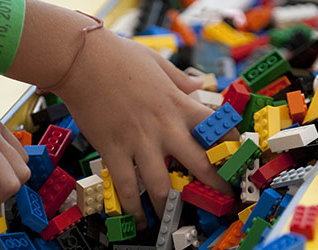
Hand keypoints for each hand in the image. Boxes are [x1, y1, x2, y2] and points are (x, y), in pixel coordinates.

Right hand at [51, 29, 237, 228]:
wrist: (81, 60)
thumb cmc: (118, 56)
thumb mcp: (157, 62)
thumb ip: (180, 79)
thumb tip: (197, 84)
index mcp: (178, 104)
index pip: (216, 128)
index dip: (231, 145)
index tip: (236, 159)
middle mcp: (164, 127)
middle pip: (200, 164)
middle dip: (216, 185)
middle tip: (224, 197)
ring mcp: (139, 142)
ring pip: (162, 184)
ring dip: (171, 205)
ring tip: (175, 218)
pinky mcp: (114, 150)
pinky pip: (126, 186)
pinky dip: (133, 207)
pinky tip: (138, 220)